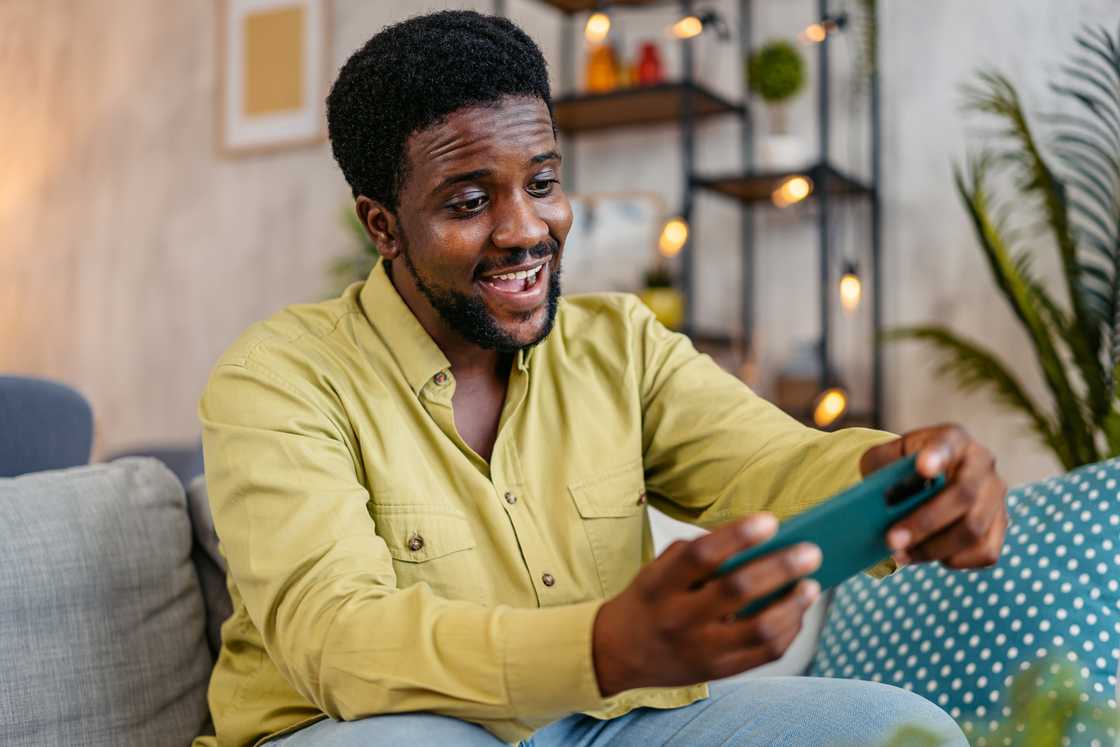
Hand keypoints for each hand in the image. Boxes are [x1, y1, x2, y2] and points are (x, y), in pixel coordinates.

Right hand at [591, 514, 821, 696]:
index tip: (771, 520)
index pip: (700, 556)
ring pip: (759, 629)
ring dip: (792, 605)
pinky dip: (788, 630)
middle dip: (780, 568)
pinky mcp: (719, 671)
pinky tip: (796, 612)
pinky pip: (764, 654)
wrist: (618, 653)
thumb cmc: (648, 601)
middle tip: (811, 552)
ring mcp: (700, 649)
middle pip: (736, 590)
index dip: (738, 536)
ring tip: (811, 585)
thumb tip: (751, 541)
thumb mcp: (656, 571)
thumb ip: (694, 553)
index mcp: (660, 586)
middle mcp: (679, 618)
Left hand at [860, 423, 1007, 568]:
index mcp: (952, 439)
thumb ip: (880, 468)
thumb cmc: (901, 467)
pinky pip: (984, 552)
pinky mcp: (1000, 526)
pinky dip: (952, 559)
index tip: (923, 468)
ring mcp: (996, 496)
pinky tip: (925, 555)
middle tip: (891, 540)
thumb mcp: (884, 458)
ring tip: (900, 555)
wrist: (925, 480)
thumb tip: (883, 497)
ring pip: (973, 530)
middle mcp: (982, 463)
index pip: (947, 443)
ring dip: (932, 548)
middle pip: (963, 496)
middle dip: (924, 523)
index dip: (938, 456)